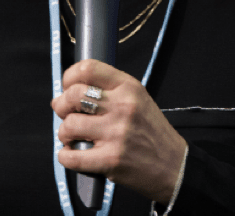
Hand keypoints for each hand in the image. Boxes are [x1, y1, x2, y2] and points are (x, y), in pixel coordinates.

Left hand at [50, 59, 186, 204]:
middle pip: (73, 95)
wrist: (174, 165)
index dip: (69, 77)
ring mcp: (116, 133)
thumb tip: (67, 93)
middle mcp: (122, 106)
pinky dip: (65, 156)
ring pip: (69, 125)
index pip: (88, 68)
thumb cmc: (152, 131)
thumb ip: (108, 91)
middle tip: (64, 113)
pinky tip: (71, 154)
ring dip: (64, 133)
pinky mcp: (110, 160)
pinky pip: (72, 156)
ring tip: (72, 137)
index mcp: (128, 87)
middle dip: (61, 105)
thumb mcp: (138, 98)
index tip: (67, 86)